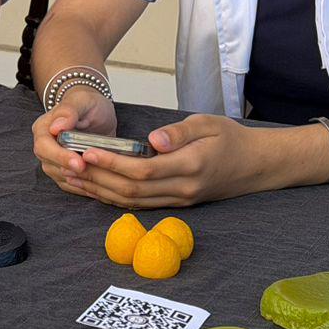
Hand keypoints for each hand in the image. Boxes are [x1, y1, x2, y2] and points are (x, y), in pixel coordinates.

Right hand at [33, 87, 117, 196]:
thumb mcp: (81, 101)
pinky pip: (70, 184)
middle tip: (92, 173)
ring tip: (101, 182)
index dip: (60, 157)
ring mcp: (53, 160)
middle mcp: (45, 146)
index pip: (44, 147)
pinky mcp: (64, 170)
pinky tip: (99, 187)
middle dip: (71, 171)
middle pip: (50, 165)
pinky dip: (83, 187)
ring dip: (79, 181)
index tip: (79, 163)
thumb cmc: (87, 103)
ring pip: (60, 177)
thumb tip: (57, 127)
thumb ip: (68, 112)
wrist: (94, 111)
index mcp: (43, 128)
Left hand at [59, 113, 276, 208]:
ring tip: (75, 178)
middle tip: (71, 164)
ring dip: (102, 191)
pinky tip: (97, 188)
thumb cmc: (232, 139)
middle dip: (99, 178)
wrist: (257, 166)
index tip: (88, 151)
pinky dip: (116, 198)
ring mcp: (179, 200)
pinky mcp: (176, 203)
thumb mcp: (208, 124)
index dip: (112, 163)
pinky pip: (141, 204)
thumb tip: (154, 140)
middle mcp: (182, 189)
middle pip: (132, 190)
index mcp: (190, 166)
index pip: (143, 170)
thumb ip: (179, 132)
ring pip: (133, 201)